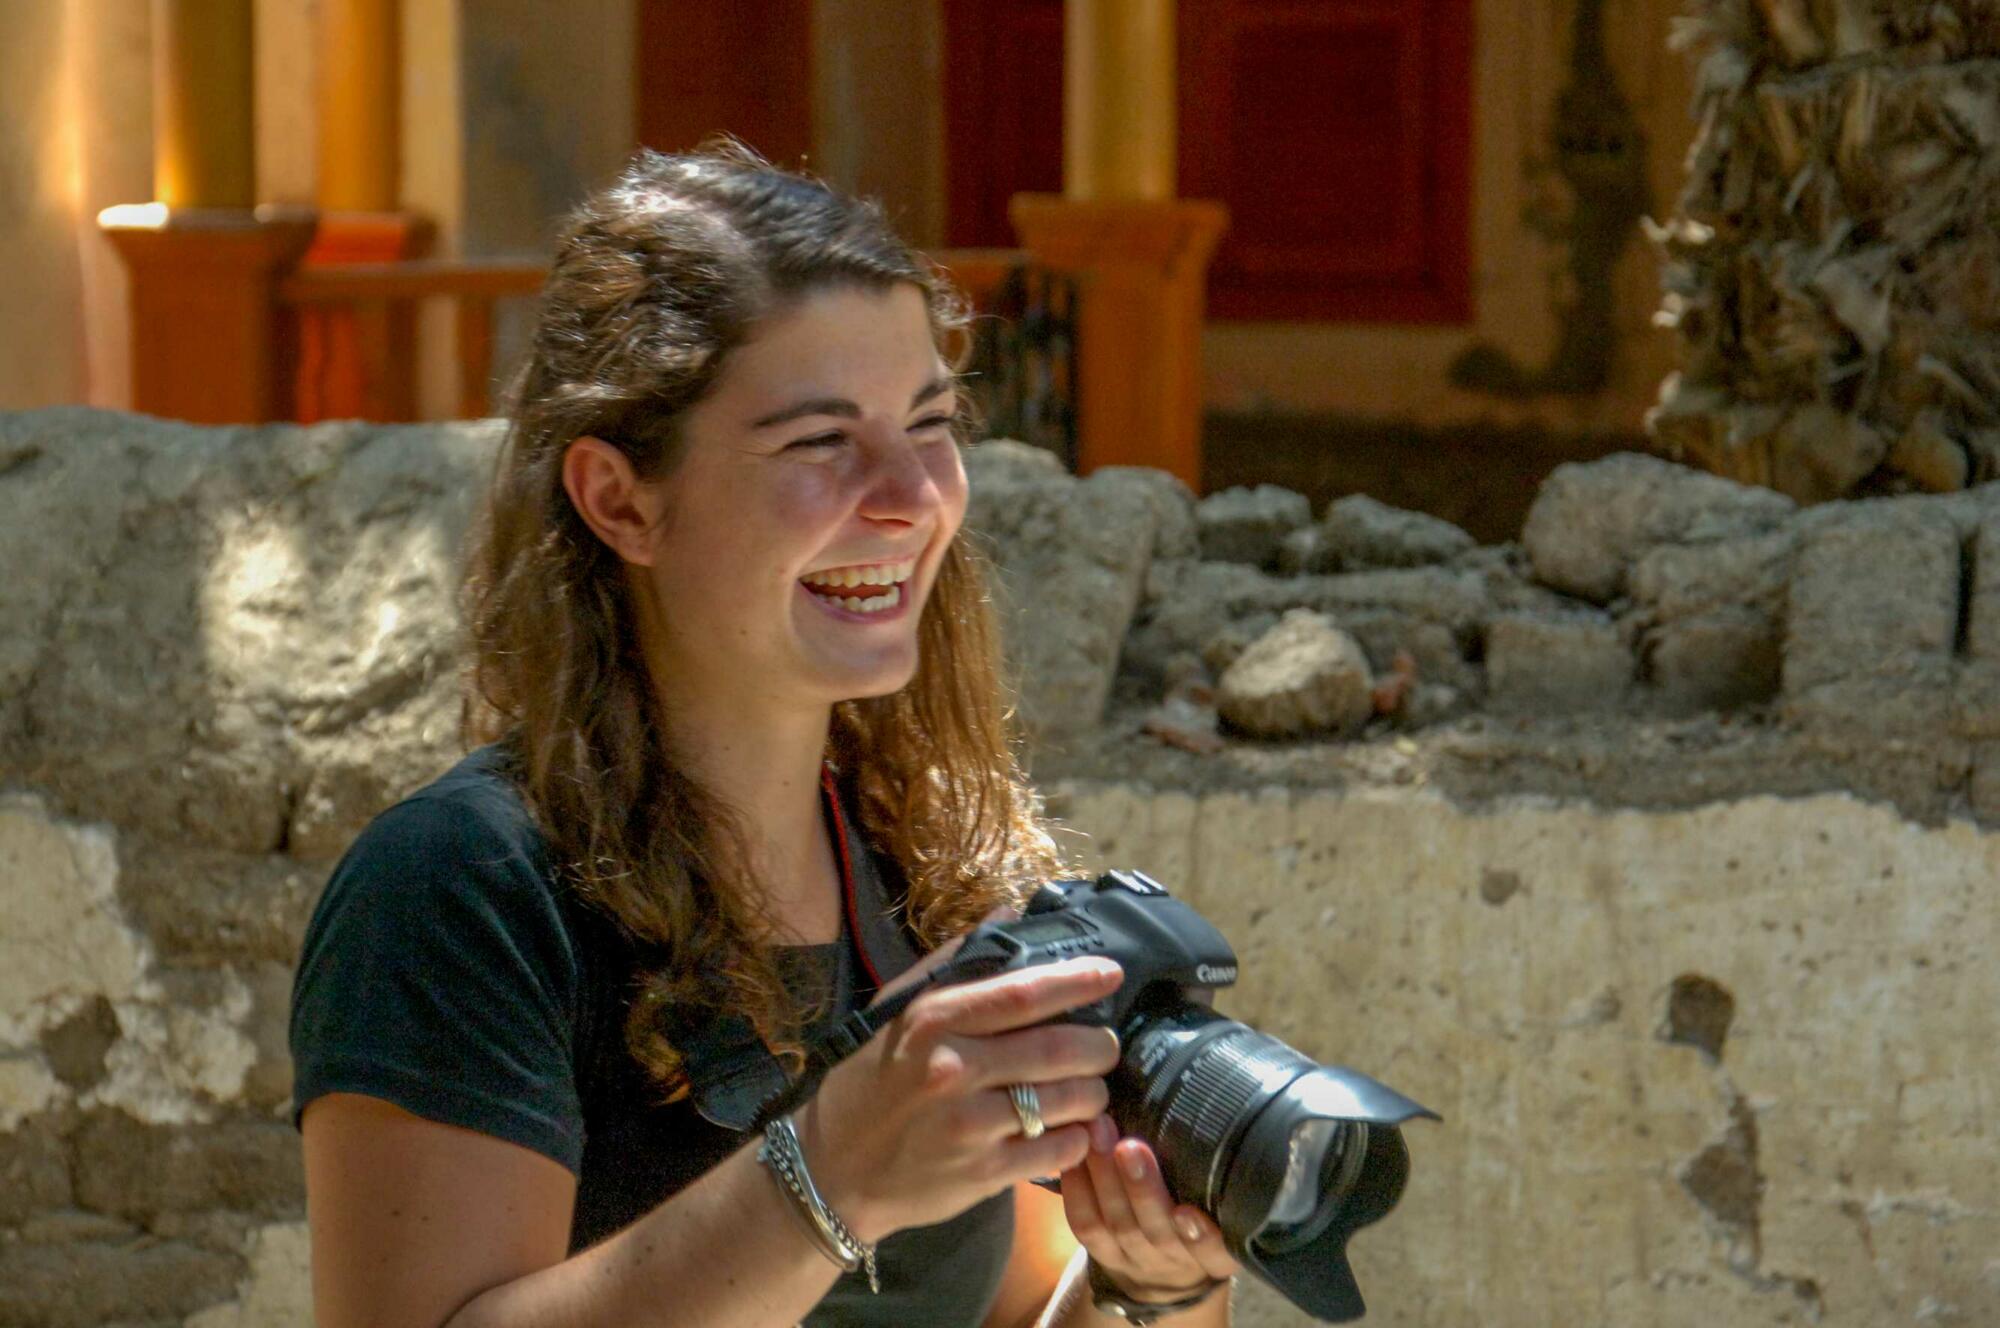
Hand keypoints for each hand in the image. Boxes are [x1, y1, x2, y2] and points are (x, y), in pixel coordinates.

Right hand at [800, 953, 1124, 1242]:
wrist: (834, 1170)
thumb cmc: (870, 1080)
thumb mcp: (897, 1011)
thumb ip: (953, 961)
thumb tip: (1010, 913)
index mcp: (933, 1020)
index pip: (1021, 993)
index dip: (1075, 981)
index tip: (1112, 973)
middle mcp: (952, 1070)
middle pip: (1059, 1049)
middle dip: (1100, 1044)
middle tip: (1106, 1043)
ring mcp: (970, 1126)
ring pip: (1069, 1101)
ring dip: (1094, 1092)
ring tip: (1090, 1087)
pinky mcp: (983, 1174)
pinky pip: (1059, 1150)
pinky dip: (1079, 1137)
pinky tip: (1072, 1128)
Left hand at [1060, 1121, 1240, 1303]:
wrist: (1166, 1272)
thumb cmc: (1201, 1217)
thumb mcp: (1221, 1209)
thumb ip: (1217, 1175)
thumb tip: (1209, 1105)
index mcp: (1213, 1254)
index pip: (1213, 1253)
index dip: (1200, 1238)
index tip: (1187, 1212)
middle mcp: (1174, 1259)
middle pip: (1157, 1232)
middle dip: (1141, 1189)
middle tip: (1129, 1146)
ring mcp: (1135, 1258)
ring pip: (1117, 1225)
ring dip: (1105, 1177)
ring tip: (1098, 1132)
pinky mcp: (1102, 1253)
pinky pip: (1085, 1225)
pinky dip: (1077, 1189)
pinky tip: (1074, 1153)